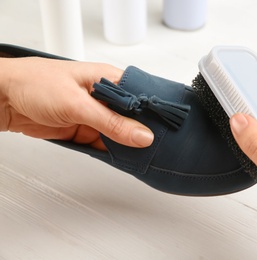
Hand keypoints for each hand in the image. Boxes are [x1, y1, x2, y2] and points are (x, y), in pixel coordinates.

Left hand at [0, 57, 153, 149]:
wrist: (3, 99)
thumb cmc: (34, 83)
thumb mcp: (78, 103)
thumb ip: (111, 122)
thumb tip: (141, 135)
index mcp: (108, 80)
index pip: (140, 97)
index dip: (154, 114)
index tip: (165, 130)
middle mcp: (104, 97)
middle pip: (132, 119)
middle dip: (143, 133)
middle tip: (157, 148)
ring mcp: (94, 115)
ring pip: (120, 134)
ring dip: (128, 145)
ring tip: (144, 156)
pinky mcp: (84, 130)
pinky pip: (105, 144)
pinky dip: (113, 153)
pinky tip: (123, 159)